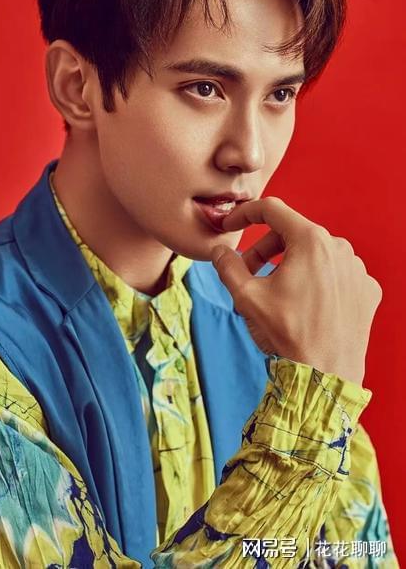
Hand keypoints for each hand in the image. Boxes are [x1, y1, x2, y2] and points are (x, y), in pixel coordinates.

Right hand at [211, 197, 382, 385]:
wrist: (325, 376)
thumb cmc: (287, 335)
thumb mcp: (246, 296)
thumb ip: (227, 266)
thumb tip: (219, 250)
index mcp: (311, 241)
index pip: (272, 210)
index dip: (245, 214)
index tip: (230, 225)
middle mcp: (339, 248)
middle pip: (292, 233)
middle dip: (264, 249)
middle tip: (247, 272)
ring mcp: (357, 269)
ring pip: (314, 254)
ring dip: (289, 265)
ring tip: (275, 293)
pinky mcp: (366, 290)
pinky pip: (335, 274)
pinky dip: (315, 281)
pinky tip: (303, 304)